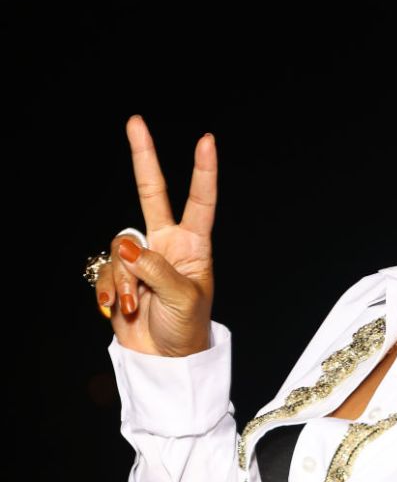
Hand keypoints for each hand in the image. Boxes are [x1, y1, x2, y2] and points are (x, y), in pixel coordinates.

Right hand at [94, 115, 216, 356]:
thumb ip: (156, 269)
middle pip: (152, 193)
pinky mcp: (119, 275)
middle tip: (135, 121)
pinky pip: (104, 269)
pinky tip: (118, 309)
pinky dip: (108, 289)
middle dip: (143, 157)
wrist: (166, 360)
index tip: (207, 140)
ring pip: (120, 246)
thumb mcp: (182, 298)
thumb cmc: (187, 328)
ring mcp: (141, 258)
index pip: (200, 200)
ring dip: (123, 277)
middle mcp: (166, 244)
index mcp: (193, 245)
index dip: (202, 171)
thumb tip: (127, 245)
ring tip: (135, 304)